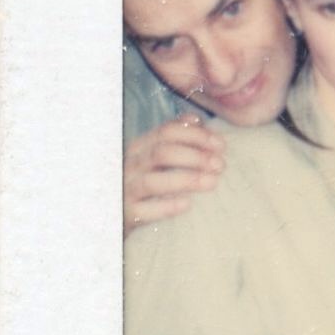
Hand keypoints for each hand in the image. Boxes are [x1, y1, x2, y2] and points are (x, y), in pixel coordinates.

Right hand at [123, 116, 224, 234]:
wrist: (114, 213)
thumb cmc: (141, 182)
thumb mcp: (154, 157)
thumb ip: (174, 137)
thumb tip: (195, 119)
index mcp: (139, 148)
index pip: (165, 132)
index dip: (196, 135)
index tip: (221, 145)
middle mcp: (131, 166)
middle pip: (161, 154)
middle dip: (195, 156)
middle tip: (220, 165)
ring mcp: (126, 190)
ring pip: (152, 182)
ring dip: (185, 179)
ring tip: (212, 182)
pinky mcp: (127, 215)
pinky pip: (144, 210)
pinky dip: (166, 206)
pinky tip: (187, 203)